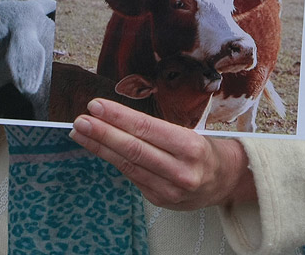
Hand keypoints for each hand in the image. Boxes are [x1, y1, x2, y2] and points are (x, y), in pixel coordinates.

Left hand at [70, 98, 256, 210]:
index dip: (118, 117)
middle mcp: (180, 170)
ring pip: (128, 165)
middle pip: (134, 149)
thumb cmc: (204, 149)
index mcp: (190, 147)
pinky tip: (99, 148)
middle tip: (81, 120)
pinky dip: (113, 160)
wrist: (224, 181)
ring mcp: (169, 189)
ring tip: (80, 133)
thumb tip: (116, 118)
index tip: (96, 106)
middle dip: (103, 133)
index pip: (147, 128)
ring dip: (100, 148)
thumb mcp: (190, 132)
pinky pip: (132, 176)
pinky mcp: (159, 199)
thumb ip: (156, 130)